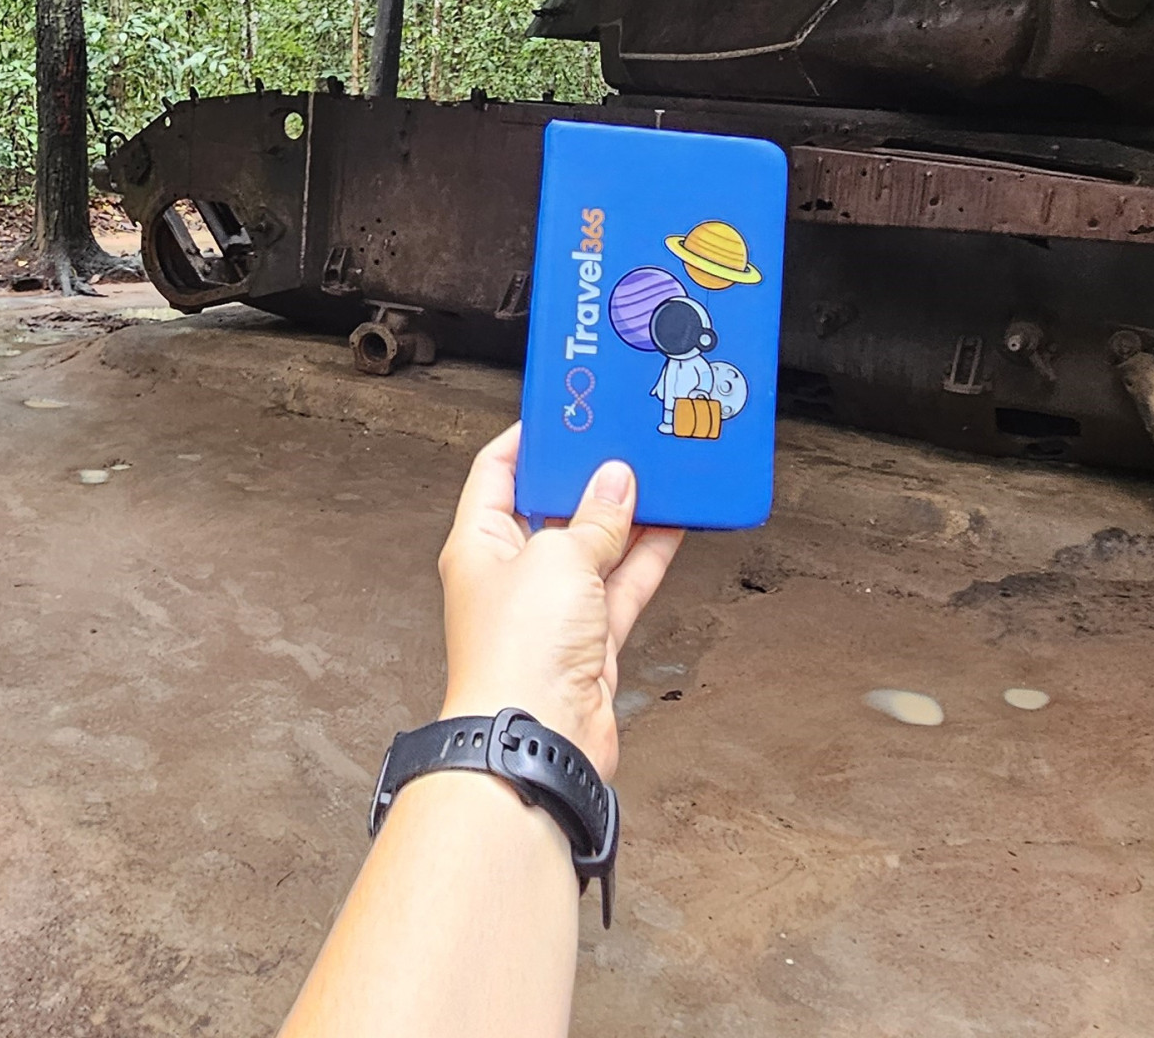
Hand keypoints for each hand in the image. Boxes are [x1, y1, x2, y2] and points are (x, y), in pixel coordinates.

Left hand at [436, 424, 682, 780]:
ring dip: (628, 514)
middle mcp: (513, 574)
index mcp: (479, 544)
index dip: (529, 440)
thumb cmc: (516, 655)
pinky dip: (650, 555)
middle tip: (623, 441)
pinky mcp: (590, 638)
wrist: (536, 738)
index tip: (565, 414)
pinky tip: (675, 525)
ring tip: (659, 475)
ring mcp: (553, 608)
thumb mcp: (558, 559)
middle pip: (553, 508)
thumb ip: (593, 518)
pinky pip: (624, 583)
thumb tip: (615, 484)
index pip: (497, 472)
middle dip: (589, 477)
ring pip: (597, 545)